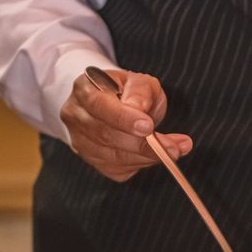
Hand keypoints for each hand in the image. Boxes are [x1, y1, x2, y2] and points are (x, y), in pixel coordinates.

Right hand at [60, 69, 192, 181]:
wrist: (116, 103)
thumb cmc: (129, 91)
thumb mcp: (140, 82)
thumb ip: (141, 92)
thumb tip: (139, 109)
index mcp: (85, 89)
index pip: (100, 106)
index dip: (124, 119)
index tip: (149, 127)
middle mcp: (76, 116)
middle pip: (107, 136)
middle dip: (145, 145)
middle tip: (176, 147)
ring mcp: (80, 141)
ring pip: (114, 157)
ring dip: (148, 157)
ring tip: (176, 149)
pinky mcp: (93, 160)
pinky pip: (119, 170)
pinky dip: (142, 164)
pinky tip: (155, 155)